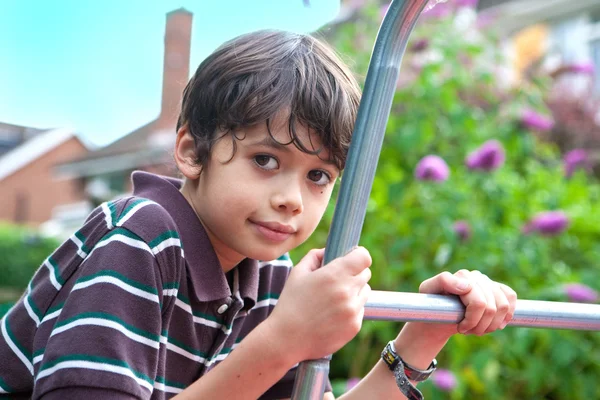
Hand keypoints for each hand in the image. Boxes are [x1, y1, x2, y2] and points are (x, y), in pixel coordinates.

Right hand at [264, 247, 371, 362]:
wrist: (286, 339)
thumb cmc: (290, 304)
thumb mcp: (297, 273)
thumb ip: (314, 256)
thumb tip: (328, 251)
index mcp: (333, 275)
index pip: (364, 257)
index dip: (359, 254)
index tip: (352, 257)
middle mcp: (347, 292)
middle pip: (366, 273)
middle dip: (354, 273)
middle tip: (339, 279)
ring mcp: (352, 310)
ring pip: (365, 292)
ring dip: (355, 291)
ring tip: (334, 298)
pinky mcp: (354, 326)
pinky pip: (360, 310)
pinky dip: (351, 309)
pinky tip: (333, 314)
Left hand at [419, 270, 516, 335]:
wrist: (439, 317)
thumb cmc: (431, 305)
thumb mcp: (428, 290)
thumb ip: (443, 281)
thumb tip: (468, 285)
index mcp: (462, 276)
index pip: (479, 303)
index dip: (472, 321)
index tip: (460, 328)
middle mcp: (477, 277)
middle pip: (491, 308)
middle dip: (480, 326)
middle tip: (467, 330)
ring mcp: (488, 283)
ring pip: (504, 307)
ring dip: (492, 325)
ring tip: (477, 329)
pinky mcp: (498, 290)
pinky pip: (511, 298)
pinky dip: (506, 315)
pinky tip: (495, 323)